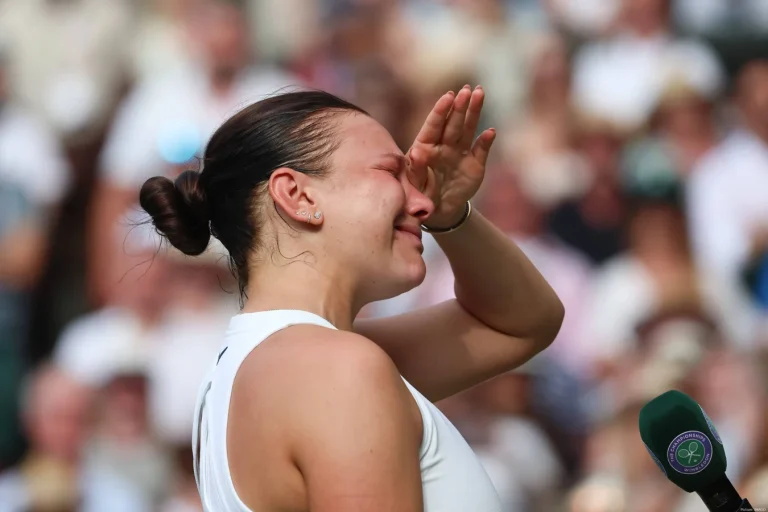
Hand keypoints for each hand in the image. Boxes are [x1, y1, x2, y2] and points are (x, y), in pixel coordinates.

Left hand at [407, 85, 495, 228]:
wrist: (439, 210)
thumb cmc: (420, 194)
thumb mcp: (414, 185)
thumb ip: (416, 169)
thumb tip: (417, 152)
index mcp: (426, 146)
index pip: (434, 125)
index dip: (441, 110)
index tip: (448, 96)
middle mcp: (444, 145)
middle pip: (453, 122)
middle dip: (460, 105)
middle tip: (468, 89)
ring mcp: (460, 152)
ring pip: (468, 129)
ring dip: (474, 112)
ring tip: (480, 94)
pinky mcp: (475, 163)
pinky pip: (481, 149)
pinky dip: (486, 141)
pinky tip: (491, 132)